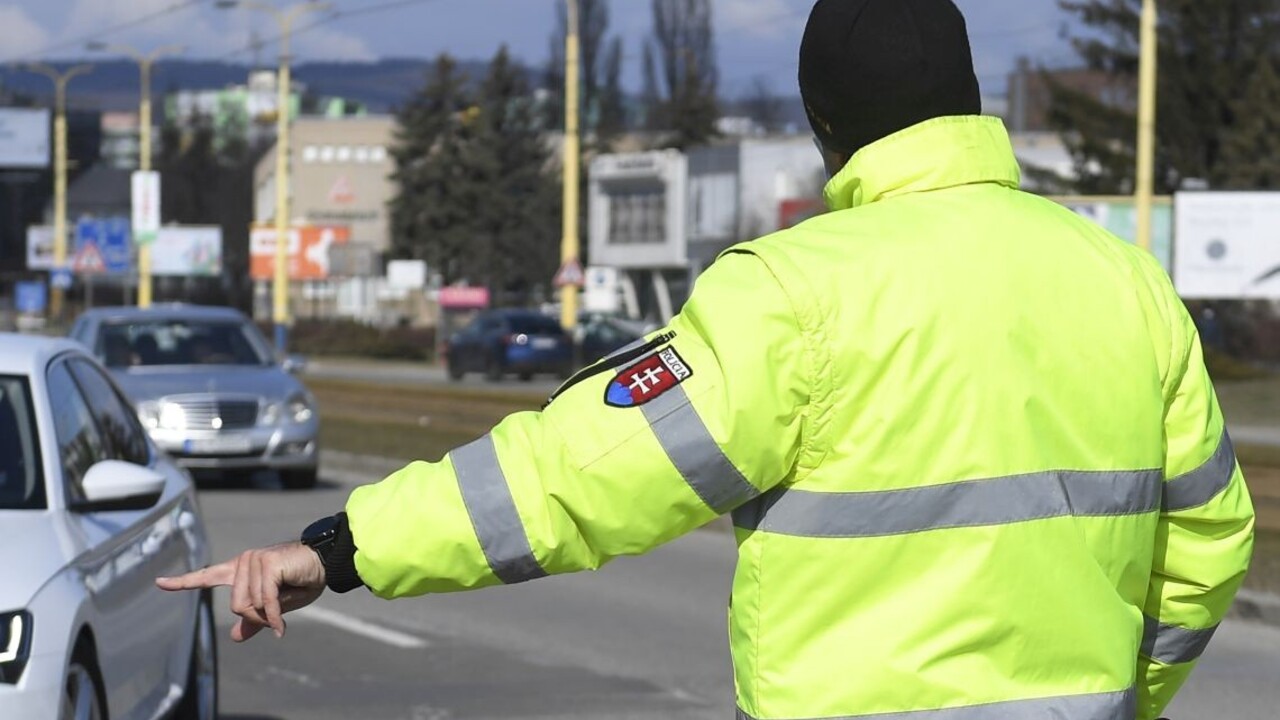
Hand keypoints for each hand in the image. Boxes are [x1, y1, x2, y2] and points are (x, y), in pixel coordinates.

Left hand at [156, 542, 325, 641]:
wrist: (324, 564)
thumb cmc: (302, 582)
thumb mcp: (276, 606)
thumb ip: (255, 619)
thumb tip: (236, 638)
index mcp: (240, 570)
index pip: (206, 576)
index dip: (182, 582)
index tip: (159, 583)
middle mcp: (243, 562)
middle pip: (236, 607)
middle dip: (257, 619)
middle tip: (277, 618)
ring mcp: (253, 561)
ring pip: (248, 606)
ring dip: (268, 616)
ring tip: (286, 608)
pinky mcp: (265, 564)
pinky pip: (264, 601)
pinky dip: (274, 617)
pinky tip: (281, 628)